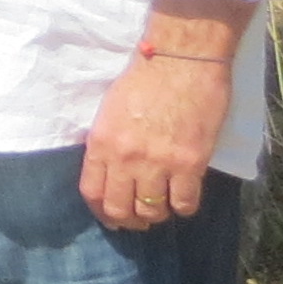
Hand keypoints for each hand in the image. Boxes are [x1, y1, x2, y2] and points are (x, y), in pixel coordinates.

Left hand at [80, 50, 232, 232]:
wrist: (181, 61)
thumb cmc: (144, 80)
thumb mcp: (110, 111)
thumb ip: (108, 143)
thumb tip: (110, 171)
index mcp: (101, 143)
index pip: (92, 192)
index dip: (101, 211)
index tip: (111, 217)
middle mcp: (125, 158)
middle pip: (120, 209)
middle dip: (128, 221)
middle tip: (139, 221)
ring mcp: (158, 163)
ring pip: (152, 211)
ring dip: (157, 214)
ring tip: (162, 206)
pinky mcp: (190, 163)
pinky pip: (185, 203)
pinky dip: (183, 206)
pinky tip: (184, 196)